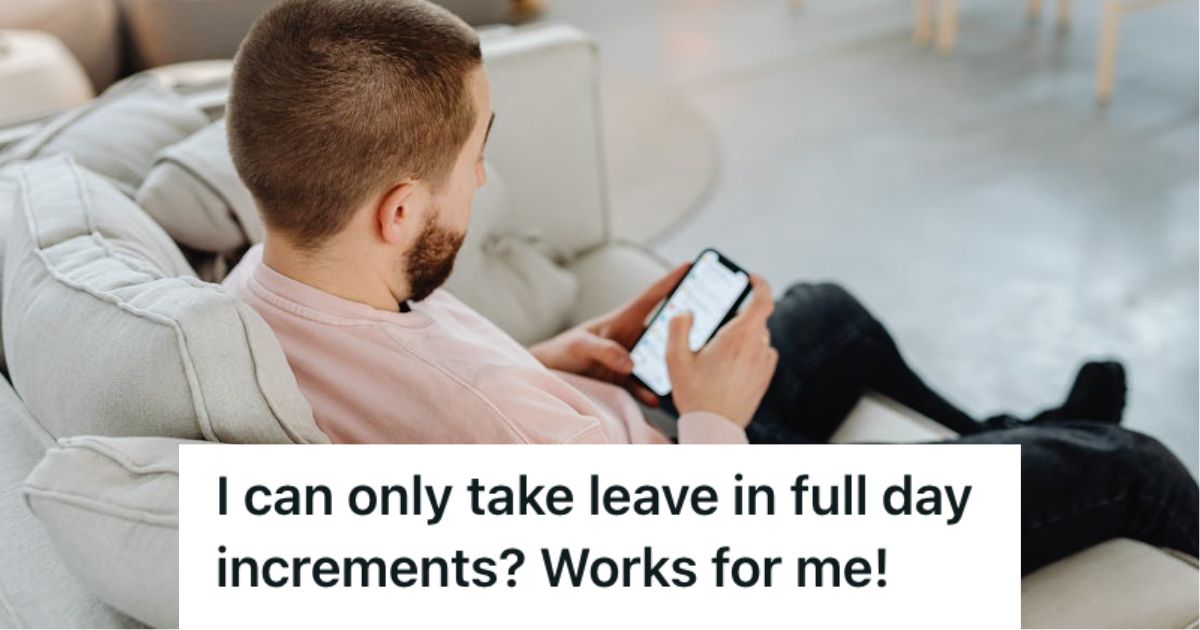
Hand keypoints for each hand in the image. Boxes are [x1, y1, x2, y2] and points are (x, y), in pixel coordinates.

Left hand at [529, 262, 690, 405]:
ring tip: (686, 369)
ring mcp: (630, 360)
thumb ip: (604, 350)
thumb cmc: (562, 351)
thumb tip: (630, 363)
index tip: (689, 266)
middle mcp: (631, 338)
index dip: (670, 281)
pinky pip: (643, 387)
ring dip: (672, 364)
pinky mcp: (624, 381)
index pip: (650, 297)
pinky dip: (651, 393)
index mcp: (622, 321)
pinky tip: (656, 400)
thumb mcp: (580, 345)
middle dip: (684, 326)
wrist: (549, 376)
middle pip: (664, 329)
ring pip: (659, 359)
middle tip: (708, 323)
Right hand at [665, 274, 777, 427]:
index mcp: (740, 335)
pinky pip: (761, 354)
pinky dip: (748, 353)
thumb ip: (678, 326)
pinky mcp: (766, 378)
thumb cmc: (695, 394)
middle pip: (755, 319)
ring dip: (742, 337)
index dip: (760, 284)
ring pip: (757, 337)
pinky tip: (728, 368)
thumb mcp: (675, 358)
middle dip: (737, 318)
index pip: (763, 299)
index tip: (751, 279)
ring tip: (717, 354)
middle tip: (715, 328)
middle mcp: (758, 347)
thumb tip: (686, 312)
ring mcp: (765, 363)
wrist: (715, 429)